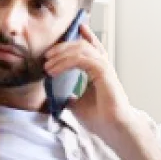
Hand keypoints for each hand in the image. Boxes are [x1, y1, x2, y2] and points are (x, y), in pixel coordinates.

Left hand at [43, 21, 136, 141]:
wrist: (113, 129)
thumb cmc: (100, 119)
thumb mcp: (77, 105)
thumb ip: (69, 96)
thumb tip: (57, 96)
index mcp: (99, 71)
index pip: (91, 48)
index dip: (84, 37)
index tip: (74, 29)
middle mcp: (103, 66)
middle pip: (83, 46)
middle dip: (63, 47)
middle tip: (48, 54)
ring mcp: (104, 68)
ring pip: (82, 49)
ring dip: (61, 54)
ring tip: (47, 64)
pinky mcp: (103, 72)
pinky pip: (82, 59)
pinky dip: (65, 62)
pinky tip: (54, 70)